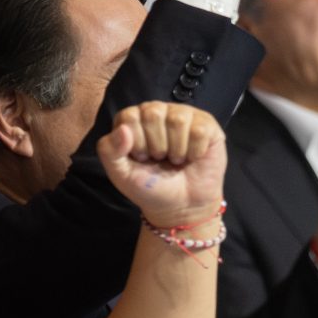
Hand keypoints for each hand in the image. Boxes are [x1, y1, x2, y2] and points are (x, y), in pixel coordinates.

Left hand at [100, 101, 227, 229]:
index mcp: (134, 119)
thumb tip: (123, 129)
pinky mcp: (207, 125)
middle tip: (160, 159)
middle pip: (153, 113)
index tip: (142, 159)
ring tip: (176, 160)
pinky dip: (194, 152)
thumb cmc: (150, 187)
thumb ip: (110, 150)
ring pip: (178, 120)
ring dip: (176, 150)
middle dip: (156, 145)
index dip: (136, 143)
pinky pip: (200, 130)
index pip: (129, 116)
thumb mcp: (120, 173)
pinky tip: (192, 158)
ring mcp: (184, 115)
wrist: (181, 206)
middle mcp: (159, 111)